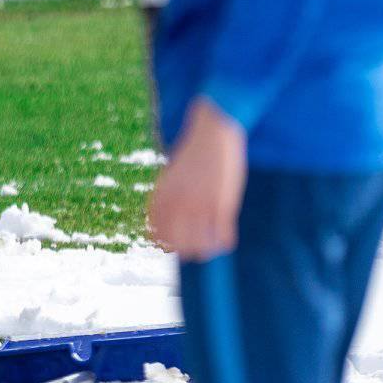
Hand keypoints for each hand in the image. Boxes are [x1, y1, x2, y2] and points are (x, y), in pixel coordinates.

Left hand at [147, 98, 247, 260]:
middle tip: (196, 247)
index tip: (175, 245)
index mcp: (161, 198)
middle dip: (187, 251)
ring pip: (201, 247)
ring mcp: (200, 206)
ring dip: (207, 249)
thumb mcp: (171, 178)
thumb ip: (166, 201)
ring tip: (212, 243)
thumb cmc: (192, 156)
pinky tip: (226, 236)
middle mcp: (177, 205)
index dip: (165, 245)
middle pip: (178, 248)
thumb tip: (163, 229)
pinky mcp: (222, 205)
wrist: (212, 131)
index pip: (155, 237)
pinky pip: (223, 238)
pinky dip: (225, 241)